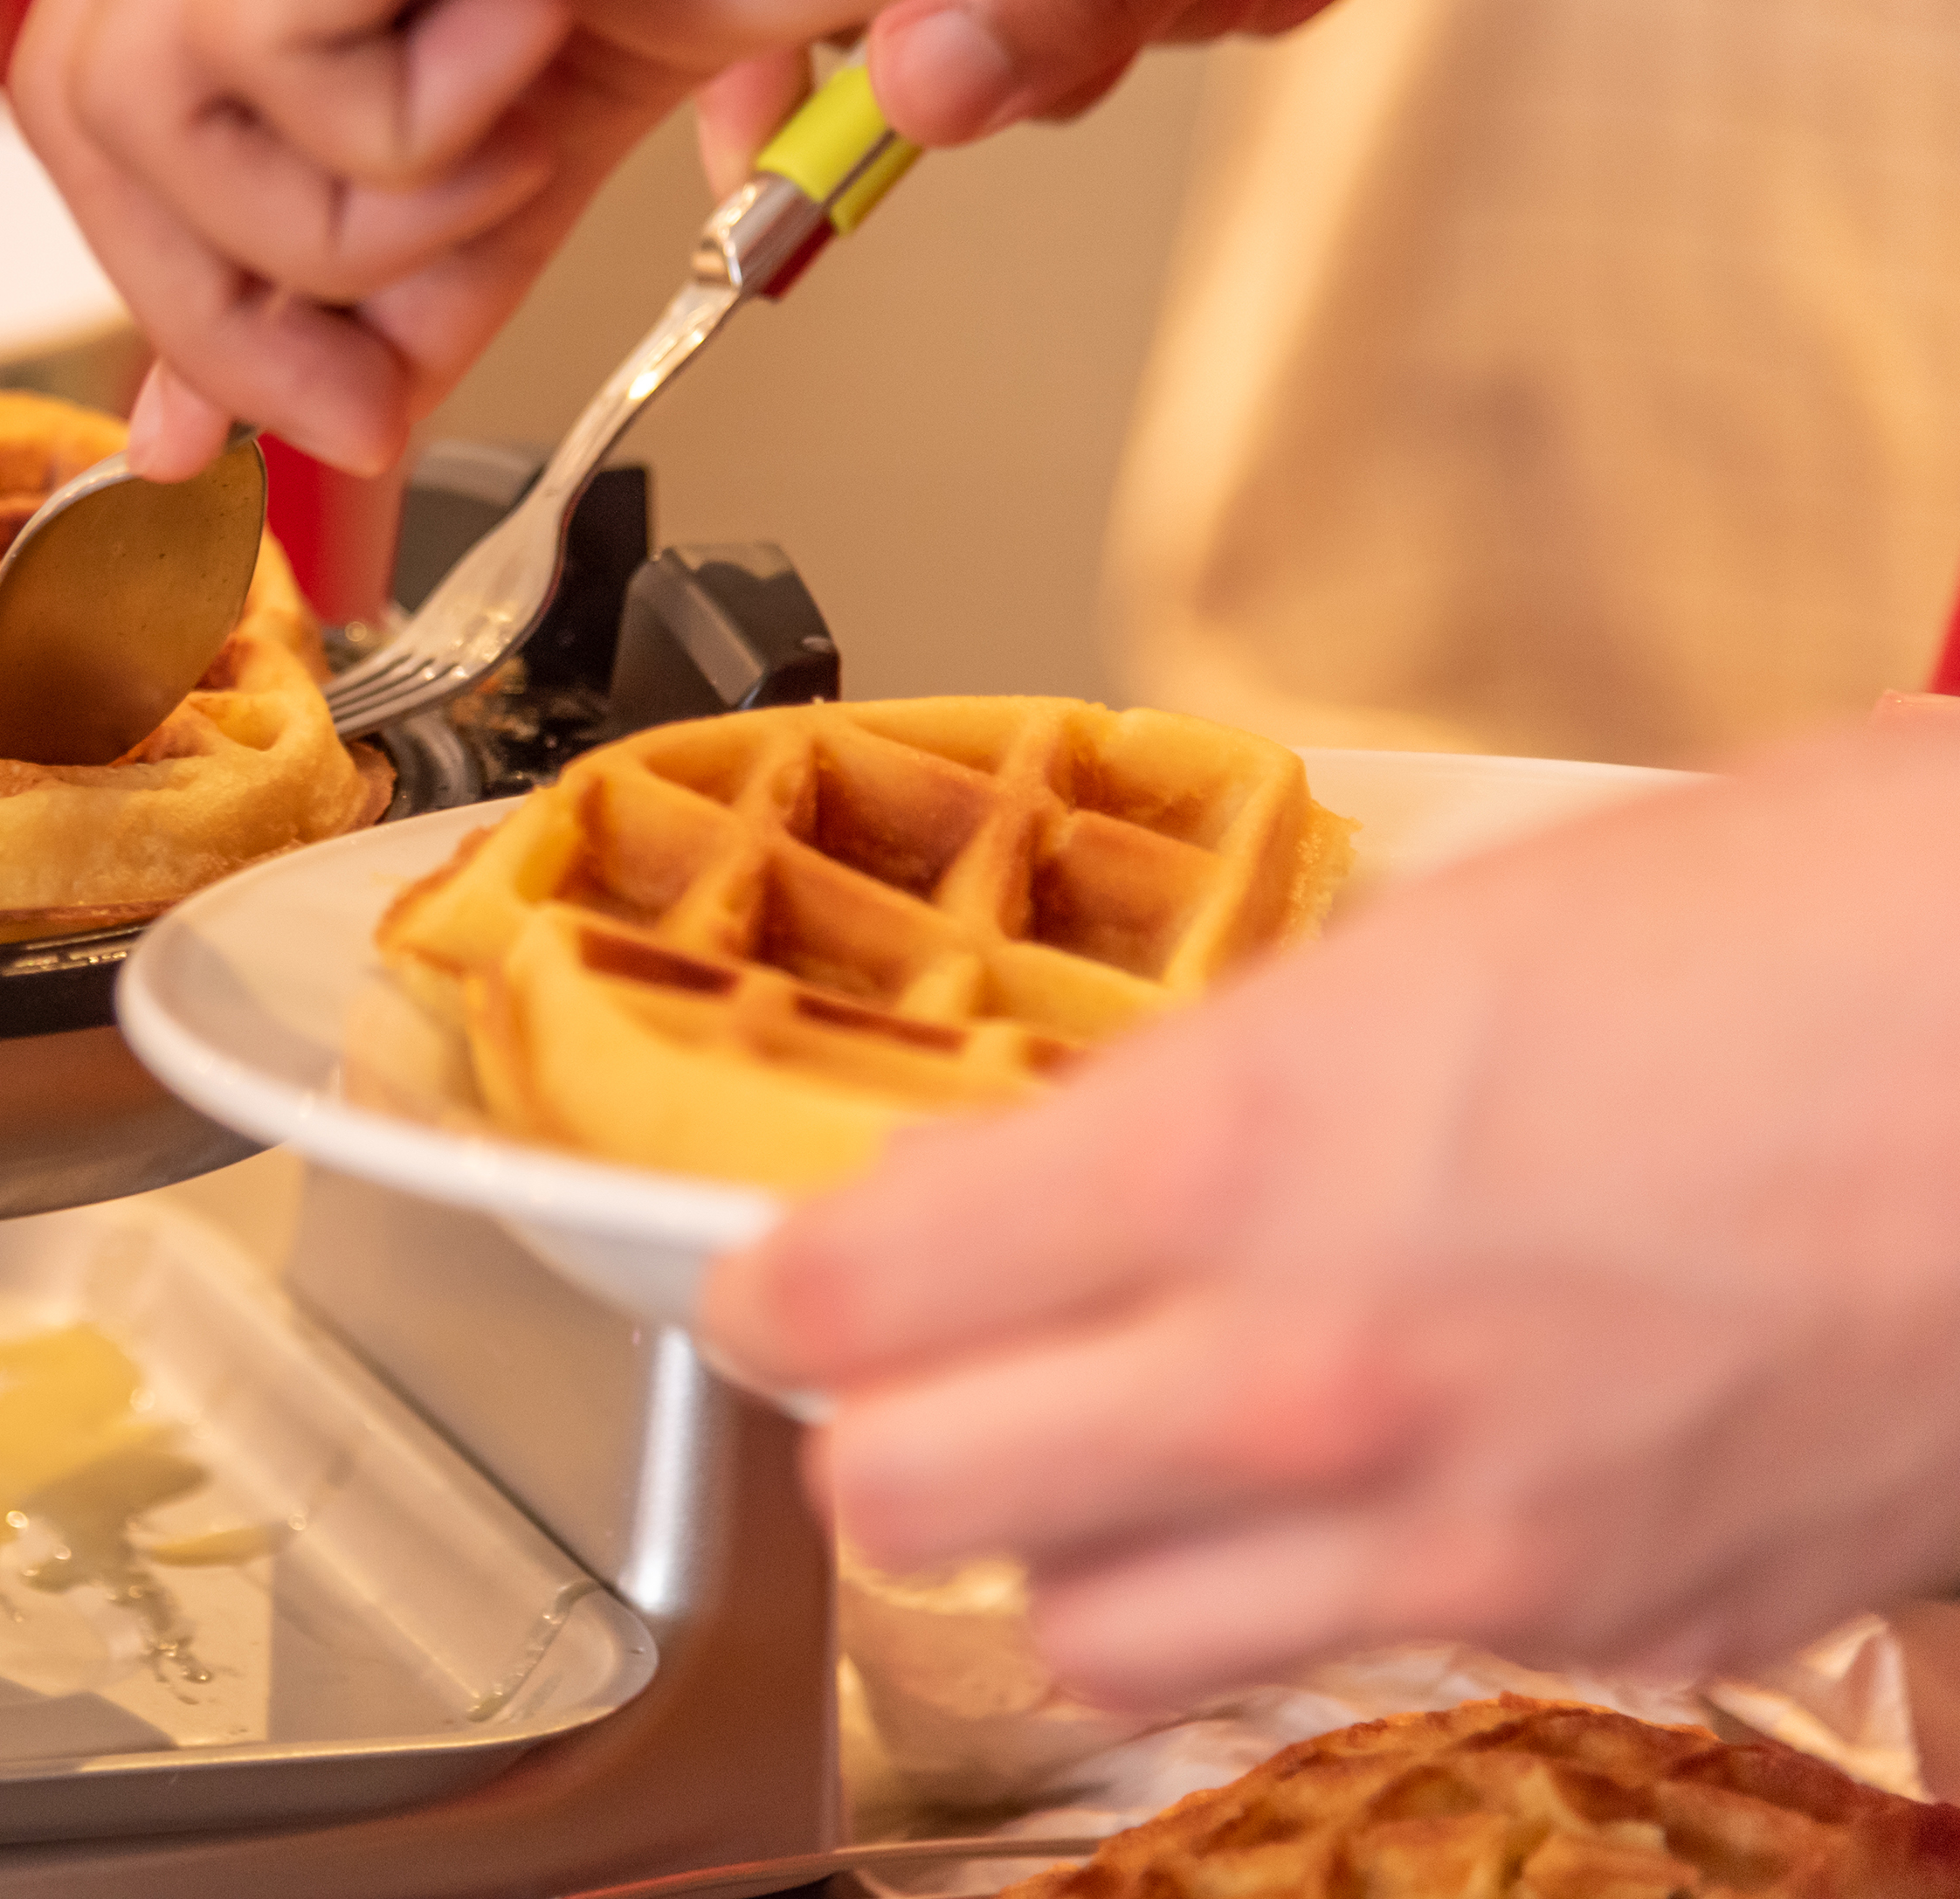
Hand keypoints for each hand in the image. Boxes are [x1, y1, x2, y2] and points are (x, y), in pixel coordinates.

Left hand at [9, 0, 1287, 476]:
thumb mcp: (598, 81)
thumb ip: (444, 238)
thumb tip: (331, 419)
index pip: (117, 61)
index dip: (185, 275)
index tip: (290, 423)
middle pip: (80, 90)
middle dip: (222, 308)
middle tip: (371, 396)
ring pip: (137, 87)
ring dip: (337, 227)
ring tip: (519, 162)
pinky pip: (262, 43)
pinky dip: (402, 134)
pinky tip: (548, 38)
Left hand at [700, 722, 1959, 1709]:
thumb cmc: (1824, 936)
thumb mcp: (1433, 948)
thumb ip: (1206, 1094)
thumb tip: (1047, 1174)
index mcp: (1242, 1150)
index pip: (850, 1297)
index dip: (768, 1293)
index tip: (771, 1280)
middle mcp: (1314, 1374)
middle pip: (908, 1504)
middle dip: (885, 1430)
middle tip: (923, 1365)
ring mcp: (1459, 1534)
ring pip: (1085, 1636)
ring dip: (1065, 1544)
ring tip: (1121, 1446)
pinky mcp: (1610, 1625)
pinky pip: (1345, 1657)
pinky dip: (1301, 1593)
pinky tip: (1365, 1476)